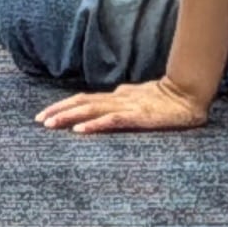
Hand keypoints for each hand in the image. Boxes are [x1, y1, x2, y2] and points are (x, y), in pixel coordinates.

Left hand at [36, 76, 210, 134]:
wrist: (189, 96)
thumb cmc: (165, 100)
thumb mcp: (138, 100)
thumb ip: (121, 102)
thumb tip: (106, 107)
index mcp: (116, 96)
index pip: (83, 99)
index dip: (63, 106)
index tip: (44, 115)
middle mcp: (117, 99)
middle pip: (81, 103)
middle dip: (58, 111)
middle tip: (38, 121)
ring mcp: (127, 107)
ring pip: (91, 110)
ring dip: (69, 117)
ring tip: (50, 124)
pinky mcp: (138, 117)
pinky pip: (112, 120)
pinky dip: (94, 124)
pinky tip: (80, 131)